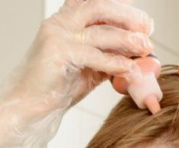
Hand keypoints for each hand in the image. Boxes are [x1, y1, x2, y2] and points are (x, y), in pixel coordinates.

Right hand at [12, 0, 153, 110]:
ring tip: (145, 48)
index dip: (120, 6)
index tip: (143, 20)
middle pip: (99, 7)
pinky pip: (93, 55)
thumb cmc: (57, 89)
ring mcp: (57, 35)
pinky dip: (115, 62)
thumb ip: (109, 57)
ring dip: (127, 39)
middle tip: (148, 29)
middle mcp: (59, 23)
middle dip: (127, 16)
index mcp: (65, 21)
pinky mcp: (58, 52)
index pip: (94, 3)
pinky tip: (129, 69)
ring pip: (99, 31)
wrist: (30, 107)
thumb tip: (141, 54)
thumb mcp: (90, 69)